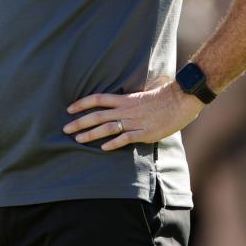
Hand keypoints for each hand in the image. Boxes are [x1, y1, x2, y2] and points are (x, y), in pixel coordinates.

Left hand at [64, 81, 204, 150]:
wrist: (179, 100)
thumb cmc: (162, 97)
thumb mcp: (141, 96)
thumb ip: (128, 102)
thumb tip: (118, 105)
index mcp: (124, 99)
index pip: (98, 99)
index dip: (82, 103)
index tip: (69, 109)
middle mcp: (125, 110)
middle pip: (97, 115)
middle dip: (79, 122)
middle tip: (65, 128)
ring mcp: (134, 121)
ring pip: (106, 128)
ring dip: (90, 134)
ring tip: (77, 140)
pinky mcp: (143, 133)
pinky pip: (125, 138)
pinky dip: (113, 143)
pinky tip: (103, 149)